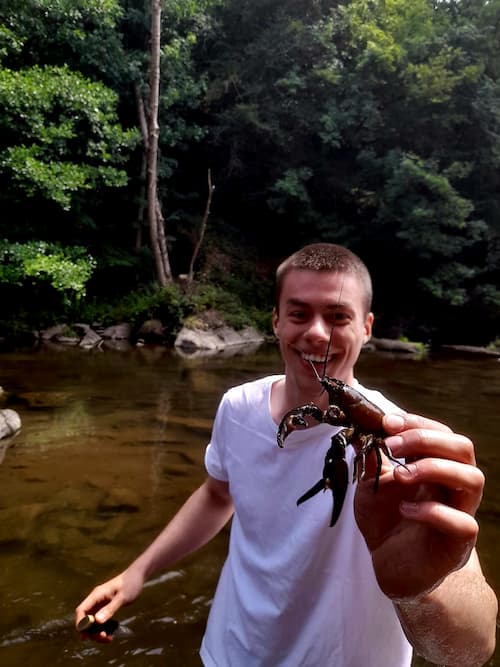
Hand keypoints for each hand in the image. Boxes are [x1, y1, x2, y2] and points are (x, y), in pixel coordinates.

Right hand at [75, 567, 143, 641]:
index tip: (87, 635)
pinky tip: (111, 634)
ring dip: (96, 632)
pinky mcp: (105, 607)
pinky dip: (102, 628)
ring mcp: (99, 604)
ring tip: (108, 638)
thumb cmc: (131, 583)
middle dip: (90, 631)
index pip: (81, 610)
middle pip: (85, 619)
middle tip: (103, 637)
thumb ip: (110, 609)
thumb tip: (97, 621)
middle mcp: (95, 600)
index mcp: (96, 595)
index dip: (81, 623)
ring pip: (91, 622)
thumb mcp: (122, 597)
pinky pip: (99, 621)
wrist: (137, 576)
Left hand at [354, 413, 483, 599]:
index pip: (443, 433)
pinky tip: (404, 510)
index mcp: (437, 467)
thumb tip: (363, 430)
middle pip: (463, 448)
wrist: (390, 566)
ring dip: (433, 468)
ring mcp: (460, 513)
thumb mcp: (371, 484)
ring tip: (400, 475)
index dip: (418, 423)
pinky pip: (463, 523)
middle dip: (425, 439)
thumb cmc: (386, 520)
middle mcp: (454, 486)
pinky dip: (432, 511)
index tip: (387, 423)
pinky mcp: (457, 544)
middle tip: (391, 446)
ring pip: (472, 478)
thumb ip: (371, 460)